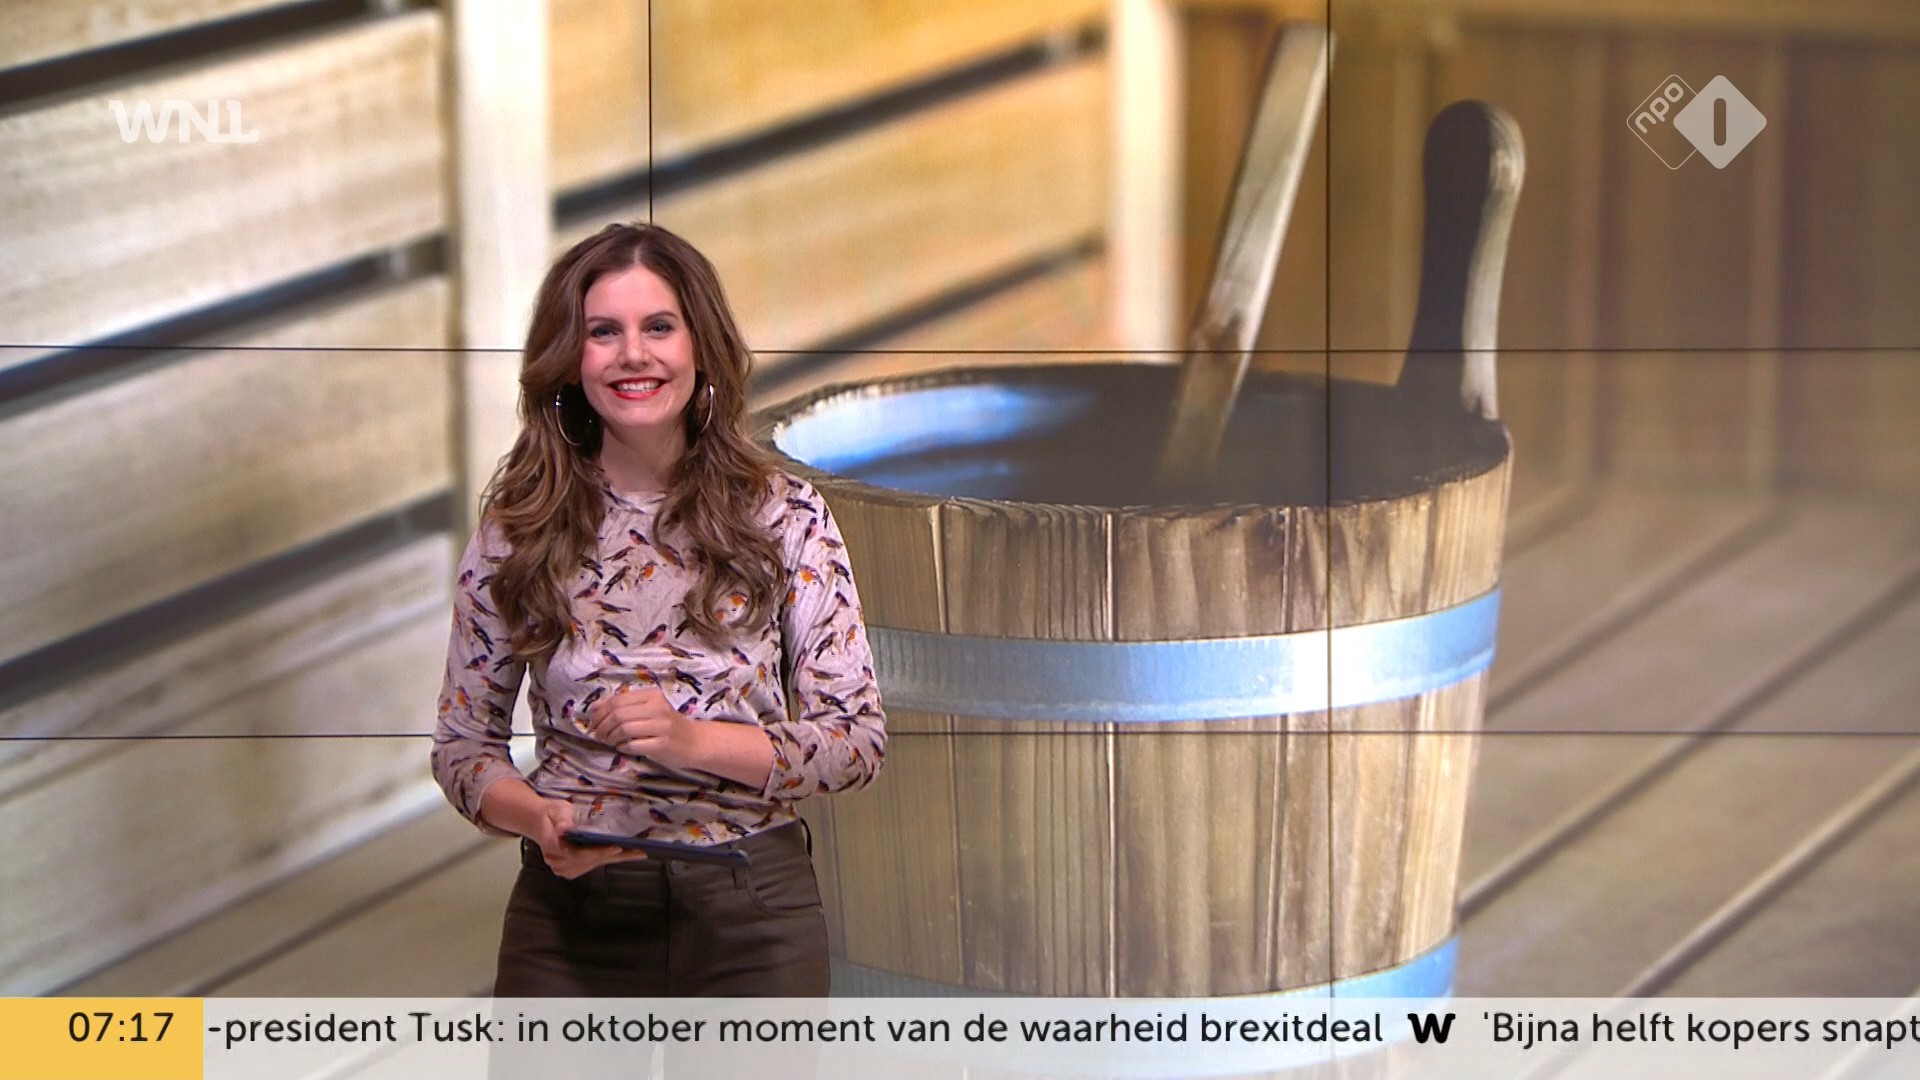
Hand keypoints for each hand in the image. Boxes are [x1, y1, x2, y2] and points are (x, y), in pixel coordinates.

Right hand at [525, 797, 646, 879]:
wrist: (541, 822)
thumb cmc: (552, 814)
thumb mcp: (557, 810)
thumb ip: (562, 820)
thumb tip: (565, 829)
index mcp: (553, 847)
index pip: (578, 854)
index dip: (597, 852)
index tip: (616, 848)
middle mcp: (558, 862)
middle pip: (589, 861)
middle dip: (613, 856)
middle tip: (636, 852)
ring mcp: (563, 868)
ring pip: (593, 865)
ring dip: (613, 859)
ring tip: (635, 854)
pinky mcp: (570, 869)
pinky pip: (591, 865)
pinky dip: (607, 859)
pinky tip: (623, 856)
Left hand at [585, 687, 704, 771]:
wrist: (695, 741)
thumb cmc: (667, 725)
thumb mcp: (648, 709)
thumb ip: (624, 705)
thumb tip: (594, 707)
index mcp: (652, 695)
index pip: (617, 700)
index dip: (599, 712)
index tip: (592, 722)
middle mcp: (657, 707)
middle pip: (618, 714)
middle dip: (602, 726)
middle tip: (598, 735)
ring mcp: (661, 726)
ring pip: (624, 729)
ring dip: (611, 737)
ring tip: (609, 741)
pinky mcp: (662, 744)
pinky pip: (633, 745)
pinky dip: (622, 747)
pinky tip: (621, 748)